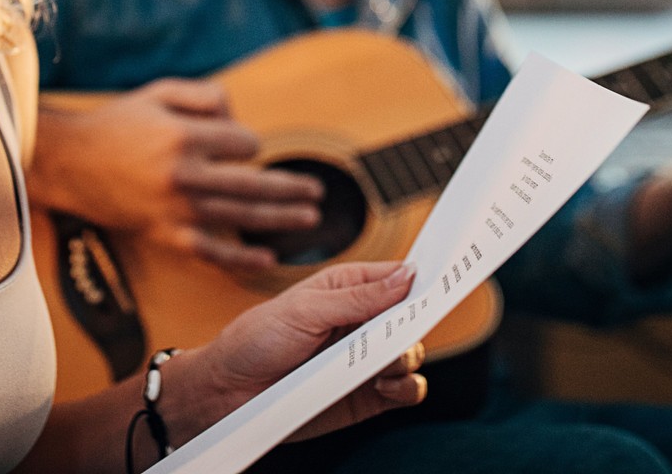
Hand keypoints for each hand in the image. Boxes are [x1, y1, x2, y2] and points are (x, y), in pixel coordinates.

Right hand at [30, 80, 322, 269]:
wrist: (70, 162)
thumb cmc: (119, 122)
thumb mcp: (162, 91)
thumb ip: (207, 96)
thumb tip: (240, 119)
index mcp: (185, 138)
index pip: (245, 144)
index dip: (248, 144)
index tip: (239, 146)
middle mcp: (184, 176)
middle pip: (254, 185)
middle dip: (291, 188)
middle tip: (317, 191)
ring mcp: (175, 210)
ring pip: (241, 218)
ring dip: (280, 219)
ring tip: (309, 217)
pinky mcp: (164, 235)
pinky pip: (210, 252)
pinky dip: (241, 259)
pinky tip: (267, 259)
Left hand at [175, 262, 426, 445]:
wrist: (226, 393)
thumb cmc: (256, 339)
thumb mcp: (305, 309)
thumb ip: (359, 297)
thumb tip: (408, 276)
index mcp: (349, 289)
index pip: (398, 278)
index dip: (422, 278)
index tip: (445, 279)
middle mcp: (362, 323)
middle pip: (411, 317)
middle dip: (418, 320)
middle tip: (408, 327)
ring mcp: (365, 360)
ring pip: (411, 354)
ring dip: (409, 355)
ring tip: (388, 361)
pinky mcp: (366, 396)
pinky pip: (403, 391)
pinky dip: (407, 388)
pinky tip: (389, 384)